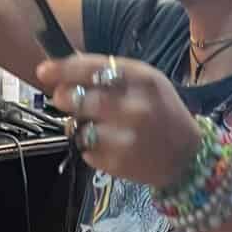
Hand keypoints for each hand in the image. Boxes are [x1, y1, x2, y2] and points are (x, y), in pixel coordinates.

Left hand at [35, 54, 200, 189]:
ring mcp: (127, 138)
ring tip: (92, 124)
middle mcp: (136, 107)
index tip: (43, 71)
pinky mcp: (119, 163)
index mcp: (143, 79)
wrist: (188, 156)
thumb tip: (65, 67)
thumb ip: (111, 73)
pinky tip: (108, 145)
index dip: (63, 69)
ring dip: (77, 126)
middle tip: (63, 99)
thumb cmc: (162, 112)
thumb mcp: (147, 82)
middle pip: (80, 99)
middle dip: (64, 97)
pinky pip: (86, 152)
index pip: (93, 69)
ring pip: (79, 128)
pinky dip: (90, 148)